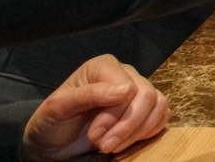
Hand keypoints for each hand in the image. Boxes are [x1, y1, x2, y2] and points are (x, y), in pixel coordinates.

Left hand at [22, 55, 170, 160]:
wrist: (53, 143)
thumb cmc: (52, 122)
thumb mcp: (59, 108)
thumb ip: (89, 94)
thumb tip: (126, 90)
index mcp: (104, 67)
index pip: (129, 87)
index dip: (115, 114)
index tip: (94, 135)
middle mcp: (126, 74)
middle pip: (147, 95)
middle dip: (127, 126)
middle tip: (104, 146)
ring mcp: (138, 91)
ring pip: (159, 105)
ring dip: (138, 132)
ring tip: (112, 146)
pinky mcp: (146, 109)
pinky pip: (162, 116)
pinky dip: (148, 132)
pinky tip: (126, 141)